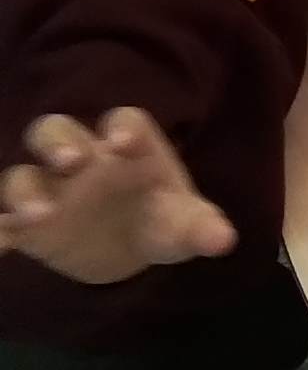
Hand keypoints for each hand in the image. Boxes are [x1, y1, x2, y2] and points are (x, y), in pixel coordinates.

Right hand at [0, 110, 235, 283]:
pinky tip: (1, 246)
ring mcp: (49, 188)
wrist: (132, 247)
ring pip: (22, 174)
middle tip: (72, 162)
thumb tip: (223, 241)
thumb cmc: (163, 219)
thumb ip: (202, 228)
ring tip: (39, 215)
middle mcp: (83, 158)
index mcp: (129, 147)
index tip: (123, 144)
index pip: (124, 121)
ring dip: (24, 190)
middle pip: (57, 131)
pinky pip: (1, 221)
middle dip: (60, 142)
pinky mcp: (25, 225)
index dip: (122, 127)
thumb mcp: (185, 226)